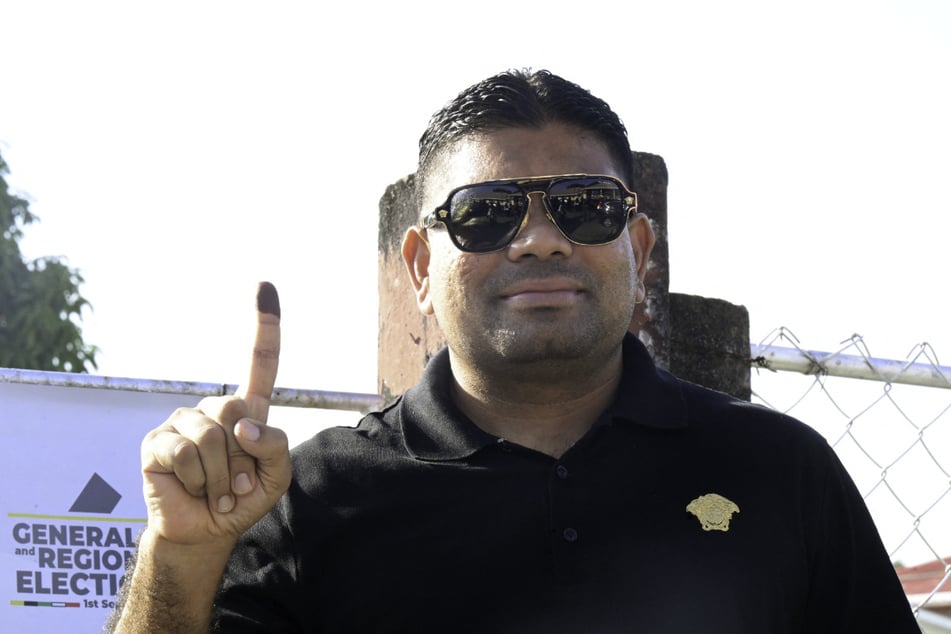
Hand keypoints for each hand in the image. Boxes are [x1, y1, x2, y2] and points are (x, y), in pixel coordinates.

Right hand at [140, 282, 291, 545]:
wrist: (204, 533)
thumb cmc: (241, 501)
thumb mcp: (276, 478)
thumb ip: (276, 448)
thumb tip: (243, 426)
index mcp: (247, 412)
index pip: (260, 364)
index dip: (264, 327)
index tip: (264, 285)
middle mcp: (213, 410)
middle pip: (238, 411)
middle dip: (244, 458)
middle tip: (238, 484)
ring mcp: (182, 422)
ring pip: (213, 436)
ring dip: (223, 477)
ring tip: (217, 493)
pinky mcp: (156, 442)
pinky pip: (186, 452)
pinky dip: (199, 480)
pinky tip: (194, 490)